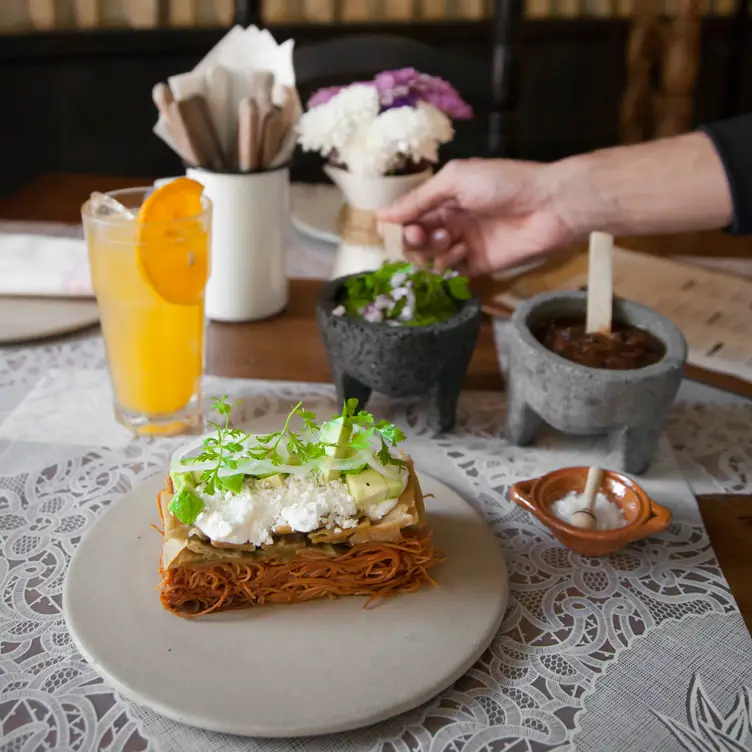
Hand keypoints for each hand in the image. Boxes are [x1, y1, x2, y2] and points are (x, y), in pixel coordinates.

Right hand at [376, 158, 575, 276]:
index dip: (403, 225)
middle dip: (414, 240)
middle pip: (416, 241)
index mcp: (445, 199)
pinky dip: (449, 266)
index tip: (406, 227)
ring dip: (433, 251)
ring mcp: (464, 245)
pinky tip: (462, 251)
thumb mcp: (455, 180)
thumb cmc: (502, 183)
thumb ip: (419, 199)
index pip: (411, 217)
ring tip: (452, 240)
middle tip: (424, 237)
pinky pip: (451, 273)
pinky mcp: (478, 265)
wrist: (547, 205)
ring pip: (431, 259)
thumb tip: (382, 214)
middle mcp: (451, 222)